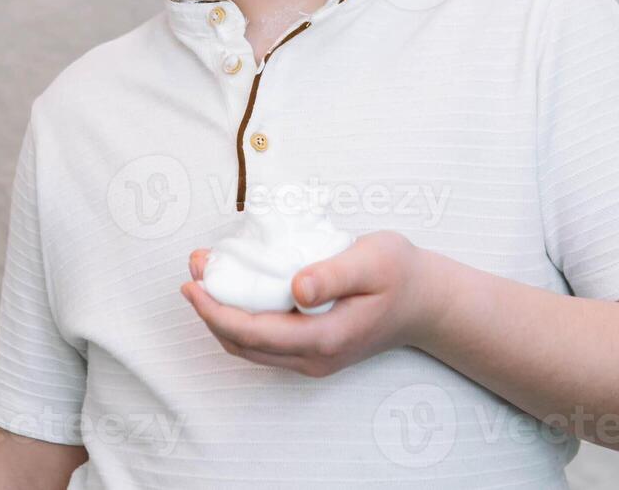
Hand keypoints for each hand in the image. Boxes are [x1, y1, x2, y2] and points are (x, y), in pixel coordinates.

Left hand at [179, 230, 435, 377]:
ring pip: (250, 347)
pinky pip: (263, 341)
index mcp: (325, 337)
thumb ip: (334, 274)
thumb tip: (296, 287)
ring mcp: (312, 358)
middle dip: (210, 310)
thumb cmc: (400, 274)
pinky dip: (240, 317)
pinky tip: (235, 287)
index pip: (253, 332)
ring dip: (221, 314)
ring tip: (206, 274)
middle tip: (195, 269)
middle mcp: (314, 357)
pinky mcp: (311, 349)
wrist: (426, 302)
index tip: (192, 284)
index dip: (215, 311)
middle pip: (243, 344)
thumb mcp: (373, 260)